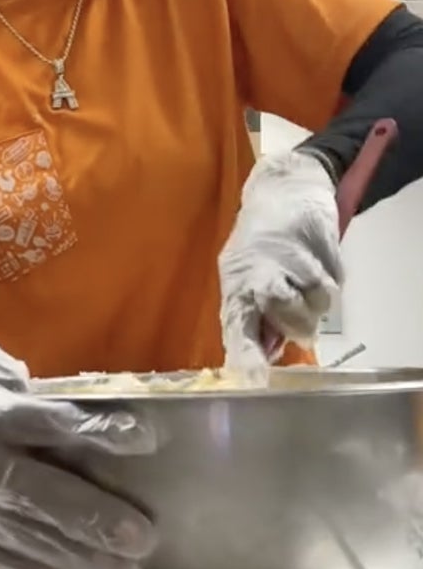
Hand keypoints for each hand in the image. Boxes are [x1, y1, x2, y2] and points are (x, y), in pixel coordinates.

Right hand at [0, 341, 157, 568]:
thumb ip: (6, 380)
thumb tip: (52, 397)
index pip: (47, 423)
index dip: (98, 430)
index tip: (143, 438)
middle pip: (44, 496)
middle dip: (96, 519)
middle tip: (141, 536)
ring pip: (31, 540)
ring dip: (82, 557)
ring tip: (126, 567)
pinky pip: (5, 559)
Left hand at [219, 149, 341, 371]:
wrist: (283, 190)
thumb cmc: (259, 238)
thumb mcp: (242, 273)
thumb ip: (252, 311)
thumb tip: (266, 352)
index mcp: (236, 280)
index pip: (238, 323)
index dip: (246, 354)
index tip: (252, 378)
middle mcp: (261, 270)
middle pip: (285, 313)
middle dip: (295, 323)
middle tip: (297, 323)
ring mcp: (295, 258)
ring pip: (316, 302)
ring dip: (315, 302)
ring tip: (305, 284)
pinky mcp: (322, 247)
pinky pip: (333, 282)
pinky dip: (329, 281)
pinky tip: (316, 264)